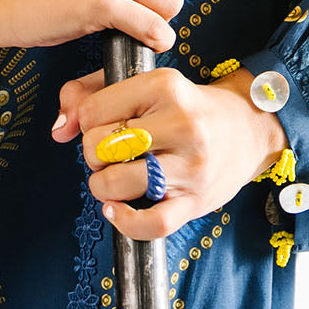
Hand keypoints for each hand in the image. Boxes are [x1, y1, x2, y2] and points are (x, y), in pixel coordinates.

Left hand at [52, 66, 288, 239]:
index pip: (92, 112)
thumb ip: (90, 93)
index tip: (104, 127)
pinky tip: (116, 210)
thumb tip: (59, 128)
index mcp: (164, 87)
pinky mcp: (196, 201)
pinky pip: (151, 223)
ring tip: (117, 177)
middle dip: (93, 154)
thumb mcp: (144, 85)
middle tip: (112, 153)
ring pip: (116, 182)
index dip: (86, 123)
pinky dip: (124, 221)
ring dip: (103, 186)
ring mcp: (190, 165)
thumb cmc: (186, 108)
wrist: (249, 130)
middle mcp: (181, 124)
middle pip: (99, 147)